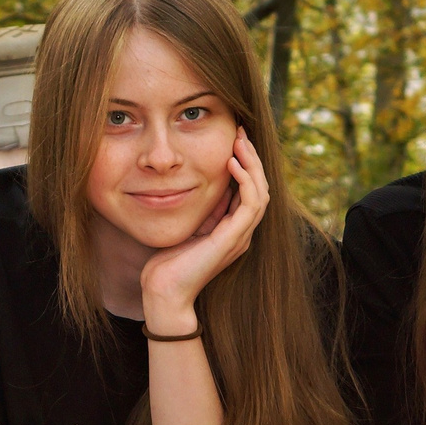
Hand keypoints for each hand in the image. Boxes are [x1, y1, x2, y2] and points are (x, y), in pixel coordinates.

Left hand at [136, 134, 268, 334]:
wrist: (163, 292)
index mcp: (232, 230)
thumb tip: (202, 180)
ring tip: (240, 141)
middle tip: (240, 132)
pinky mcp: (233, 239)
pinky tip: (232, 163)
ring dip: (253, 164)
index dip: (245, 163)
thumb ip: (201, 208)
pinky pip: (251, 204)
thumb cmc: (168, 262)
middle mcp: (242, 233)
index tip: (234, 139)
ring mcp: (240, 236)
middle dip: (252, 158)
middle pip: (261, 187)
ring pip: (261, 192)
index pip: (250, 190)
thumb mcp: (187, 225)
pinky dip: (246, 181)